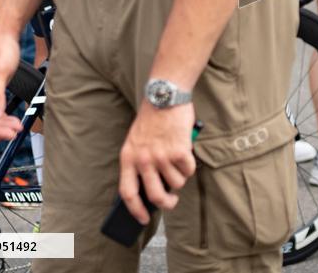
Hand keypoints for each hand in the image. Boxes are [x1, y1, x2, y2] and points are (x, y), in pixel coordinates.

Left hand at [118, 102, 195, 224]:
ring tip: (178, 164)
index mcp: (128, 158)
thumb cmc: (151, 119)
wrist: (165, 96)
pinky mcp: (179, 151)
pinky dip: (189, 166)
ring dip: (180, 177)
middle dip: (166, 203)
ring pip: (176, 183)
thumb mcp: (136, 141)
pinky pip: (188, 170)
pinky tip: (186, 154)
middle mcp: (144, 159)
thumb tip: (151, 187)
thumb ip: (139, 162)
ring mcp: (162, 156)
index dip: (134, 210)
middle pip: (155, 195)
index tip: (142, 219)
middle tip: (171, 201)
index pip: (128, 192)